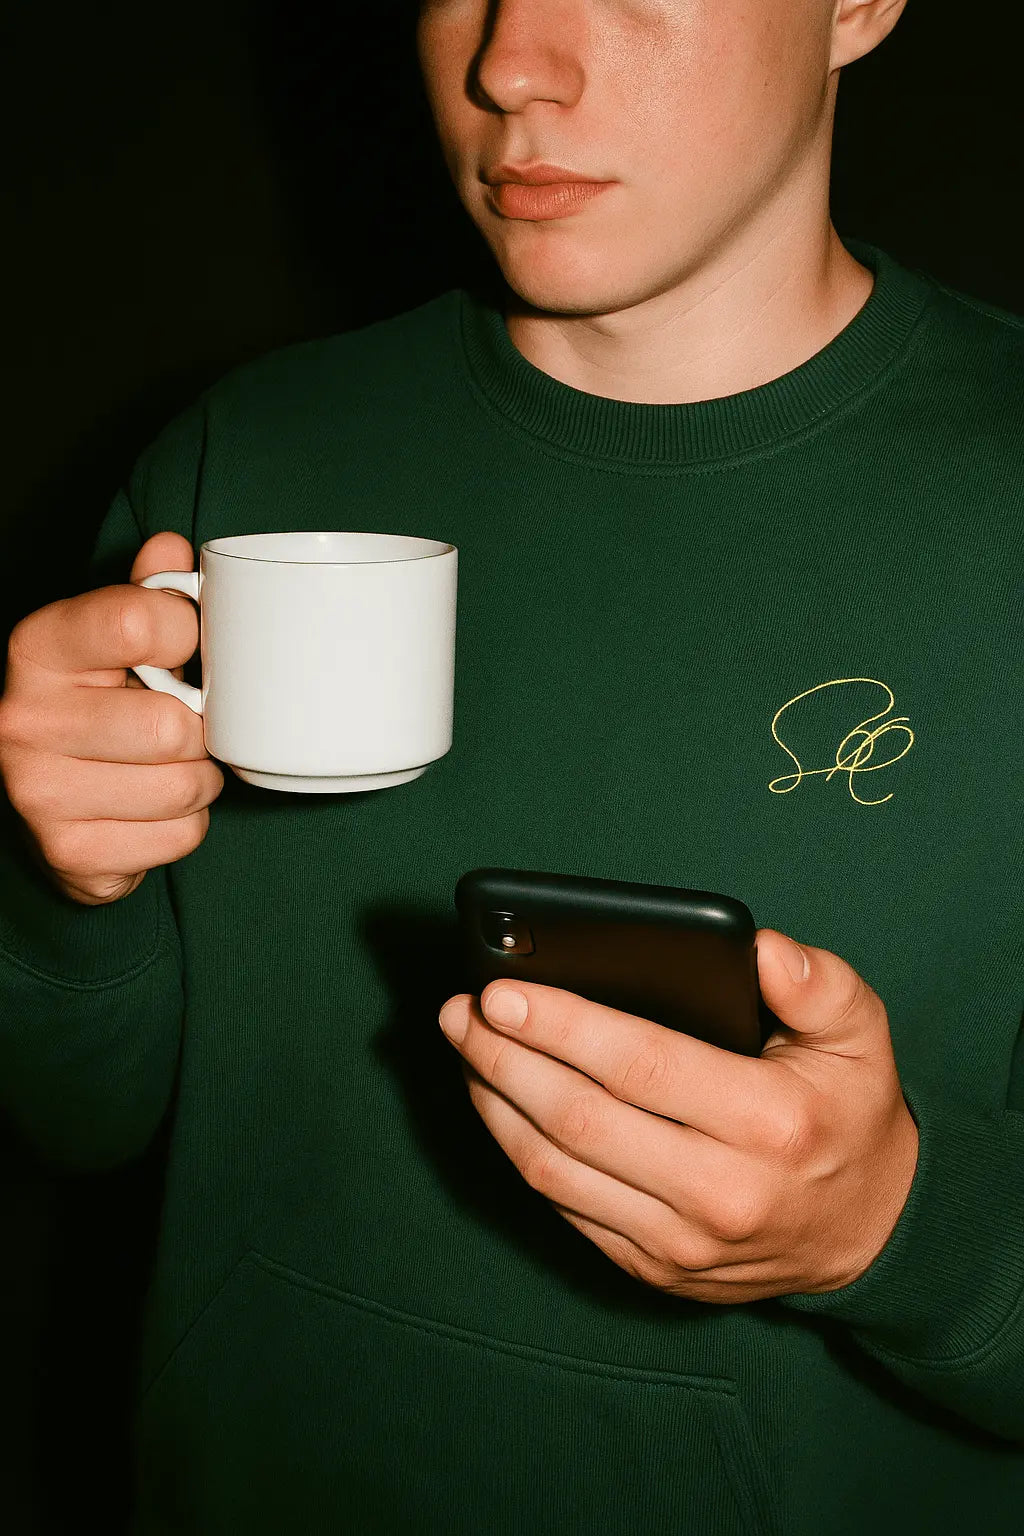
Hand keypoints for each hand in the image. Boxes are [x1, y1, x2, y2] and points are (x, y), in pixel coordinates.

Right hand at [0, 532, 223, 905]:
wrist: (55, 800)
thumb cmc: (97, 703)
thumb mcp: (111, 639)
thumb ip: (146, 593)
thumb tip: (173, 547)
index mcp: (39, 648)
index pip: (140, 624)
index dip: (187, 635)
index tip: (184, 648)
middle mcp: (24, 718)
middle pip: (170, 727)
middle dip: (198, 731)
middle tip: (184, 727)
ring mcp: (40, 792)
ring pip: (183, 787)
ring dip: (198, 781)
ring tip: (172, 767)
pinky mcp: (70, 852)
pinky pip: (180, 836)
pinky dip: (185, 825)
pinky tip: (154, 809)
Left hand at [438, 931, 918, 1302]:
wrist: (871, 1231)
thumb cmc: (849, 1111)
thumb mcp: (861, 1032)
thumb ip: (815, 983)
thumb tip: (758, 949)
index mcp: (769, 1122)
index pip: (640, 1065)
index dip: (560, 1026)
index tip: (501, 991)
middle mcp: (720, 1192)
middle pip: (579, 1119)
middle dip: (505, 1059)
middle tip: (461, 1011)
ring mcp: (680, 1242)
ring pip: (555, 1170)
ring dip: (495, 1104)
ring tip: (465, 1047)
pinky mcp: (652, 1269)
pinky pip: (564, 1207)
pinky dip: (517, 1150)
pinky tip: (497, 1099)